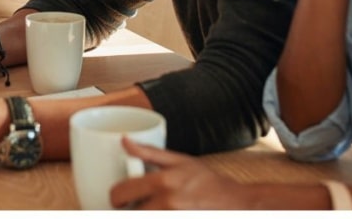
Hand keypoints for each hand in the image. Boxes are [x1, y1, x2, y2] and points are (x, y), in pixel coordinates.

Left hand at [109, 138, 250, 209]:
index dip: (115, 197)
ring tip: (148, 208)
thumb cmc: (208, 182)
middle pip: (129, 213)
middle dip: (126, 210)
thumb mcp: (180, 160)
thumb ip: (149, 152)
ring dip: (140, 214)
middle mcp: (166, 202)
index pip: (122, 192)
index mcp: (162, 181)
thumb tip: (124, 140)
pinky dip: (154, 216)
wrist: (236, 203)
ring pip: (141, 217)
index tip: (118, 198)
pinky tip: (159, 212)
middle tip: (129, 207)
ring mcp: (171, 217)